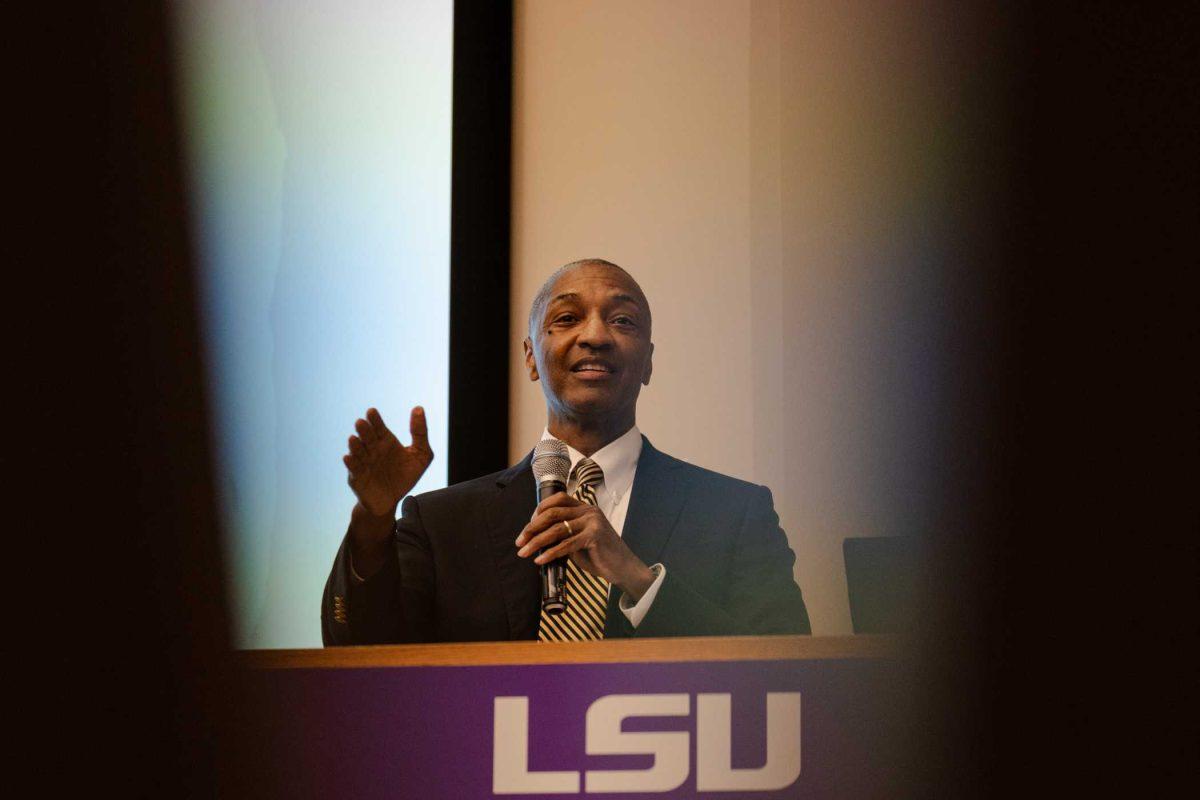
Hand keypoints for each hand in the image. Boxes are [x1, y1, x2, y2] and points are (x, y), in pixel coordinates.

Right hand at [343, 406, 432, 551]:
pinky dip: (350, 463)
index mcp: (386, 441)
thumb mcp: (421, 455)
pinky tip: (348, 457)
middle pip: (367, 437)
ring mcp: (363, 463)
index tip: (372, 411)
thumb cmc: (406, 475)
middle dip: (364, 430)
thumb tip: (418, 408)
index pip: (379, 427)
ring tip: (353, 439)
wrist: (394, 500)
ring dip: (355, 445)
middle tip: (361, 422)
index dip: (375, 419)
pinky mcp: (357, 478)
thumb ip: (420, 433)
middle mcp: (372, 450)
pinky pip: (353, 469)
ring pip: (357, 451)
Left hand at [514, 493, 655, 600]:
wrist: (624, 569)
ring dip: (536, 542)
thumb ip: (563, 535)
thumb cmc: (600, 556)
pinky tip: (540, 560)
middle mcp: (589, 510)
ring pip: (556, 528)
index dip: (539, 511)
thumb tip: (537, 538)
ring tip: (524, 552)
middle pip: (552, 513)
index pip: (557, 499)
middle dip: (531, 528)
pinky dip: (550, 553)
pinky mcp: (594, 536)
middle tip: (519, 541)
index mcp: (585, 508)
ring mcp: (592, 522)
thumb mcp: (578, 541)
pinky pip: (565, 544)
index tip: (527, 527)